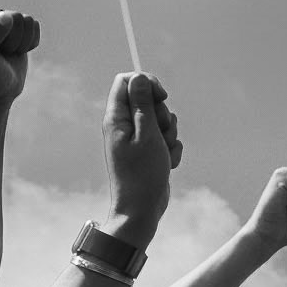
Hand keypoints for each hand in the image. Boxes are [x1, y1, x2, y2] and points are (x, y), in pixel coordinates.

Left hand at [0, 8, 39, 105]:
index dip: (1, 37)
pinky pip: (34, 25)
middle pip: (13, 16)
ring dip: (21, 42)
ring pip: (26, 20)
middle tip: (0, 56)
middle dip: (12, 40)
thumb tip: (6, 16)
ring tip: (7, 54)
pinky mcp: (14, 27)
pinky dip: (29, 42)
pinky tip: (15, 51)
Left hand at [102, 72, 180, 240]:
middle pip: (148, 99)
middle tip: (159, 131)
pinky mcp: (147, 149)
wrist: (141, 209)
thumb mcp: (146, 135)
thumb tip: (138, 77)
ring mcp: (135, 138)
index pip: (126, 81)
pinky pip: (166, 138)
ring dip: (169, 134)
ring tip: (161, 152)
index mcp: (116, 118)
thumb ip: (143, 104)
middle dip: (162, 113)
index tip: (161, 96)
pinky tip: (166, 164)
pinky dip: (170, 149)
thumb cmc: (142, 174)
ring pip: (160, 119)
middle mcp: (123, 126)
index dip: (147, 82)